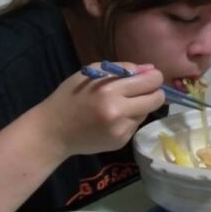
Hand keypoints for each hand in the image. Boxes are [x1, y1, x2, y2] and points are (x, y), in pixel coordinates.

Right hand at [36, 62, 164, 157]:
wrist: (53, 131)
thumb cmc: (70, 96)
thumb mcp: (91, 73)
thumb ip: (122, 68)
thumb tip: (149, 70)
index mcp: (110, 91)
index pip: (150, 82)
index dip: (154, 77)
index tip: (149, 76)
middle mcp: (119, 112)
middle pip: (157, 99)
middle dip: (154, 92)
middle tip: (142, 90)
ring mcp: (121, 130)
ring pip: (147, 112)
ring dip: (139, 106)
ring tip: (119, 105)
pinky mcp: (121, 142)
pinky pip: (135, 125)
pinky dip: (129, 119)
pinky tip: (112, 119)